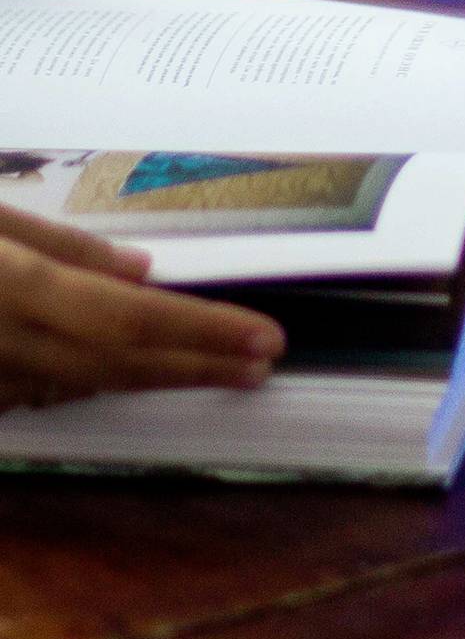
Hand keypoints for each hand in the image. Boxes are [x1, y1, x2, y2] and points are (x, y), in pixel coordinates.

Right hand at [0, 205, 284, 411]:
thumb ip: (60, 244)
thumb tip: (139, 270)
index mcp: (20, 288)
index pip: (133, 316)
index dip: (205, 330)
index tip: (265, 338)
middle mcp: (9, 343)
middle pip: (121, 365)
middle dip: (198, 367)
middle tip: (261, 367)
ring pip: (84, 385)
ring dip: (154, 378)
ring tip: (216, 368)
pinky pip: (39, 394)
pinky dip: (91, 379)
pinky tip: (131, 368)